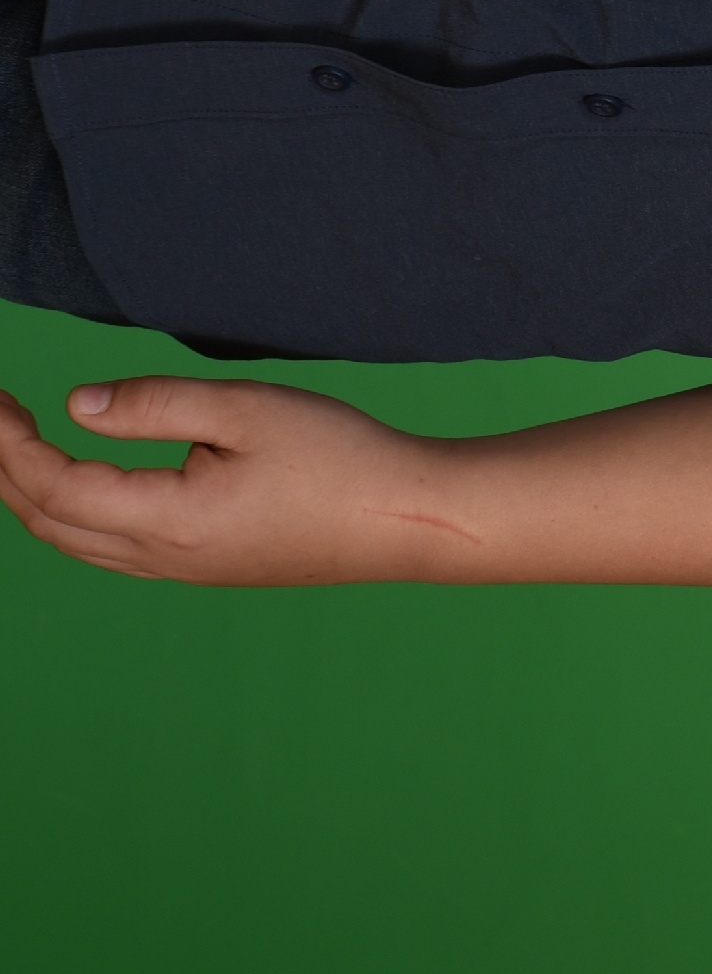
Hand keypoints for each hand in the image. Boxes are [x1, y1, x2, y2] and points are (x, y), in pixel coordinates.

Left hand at [0, 376, 482, 583]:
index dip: (9, 444)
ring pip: (75, 541)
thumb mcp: (249, 408)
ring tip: (18, 443)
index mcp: (169, 520)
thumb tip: (77, 404)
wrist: (409, 518)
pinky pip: (108, 548)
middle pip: (48, 523)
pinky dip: (71, 513)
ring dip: (33, 495)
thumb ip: (157, 403)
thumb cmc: (341, 457)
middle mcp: (163, 558)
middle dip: (5, 470)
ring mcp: (184, 570)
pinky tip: (83, 479)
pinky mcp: (206, 567)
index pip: (54, 486)